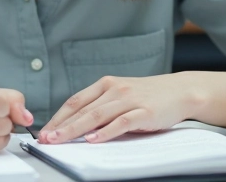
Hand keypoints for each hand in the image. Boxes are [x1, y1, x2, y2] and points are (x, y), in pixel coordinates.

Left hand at [39, 75, 195, 144]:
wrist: (181, 90)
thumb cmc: (149, 96)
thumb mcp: (121, 95)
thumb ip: (102, 106)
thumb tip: (76, 126)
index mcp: (106, 84)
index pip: (75, 101)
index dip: (58, 117)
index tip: (45, 131)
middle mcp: (115, 89)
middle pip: (83, 109)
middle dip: (61, 126)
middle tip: (46, 139)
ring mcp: (130, 99)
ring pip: (97, 115)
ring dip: (76, 129)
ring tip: (61, 140)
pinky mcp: (144, 111)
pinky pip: (122, 122)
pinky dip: (106, 132)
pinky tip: (93, 139)